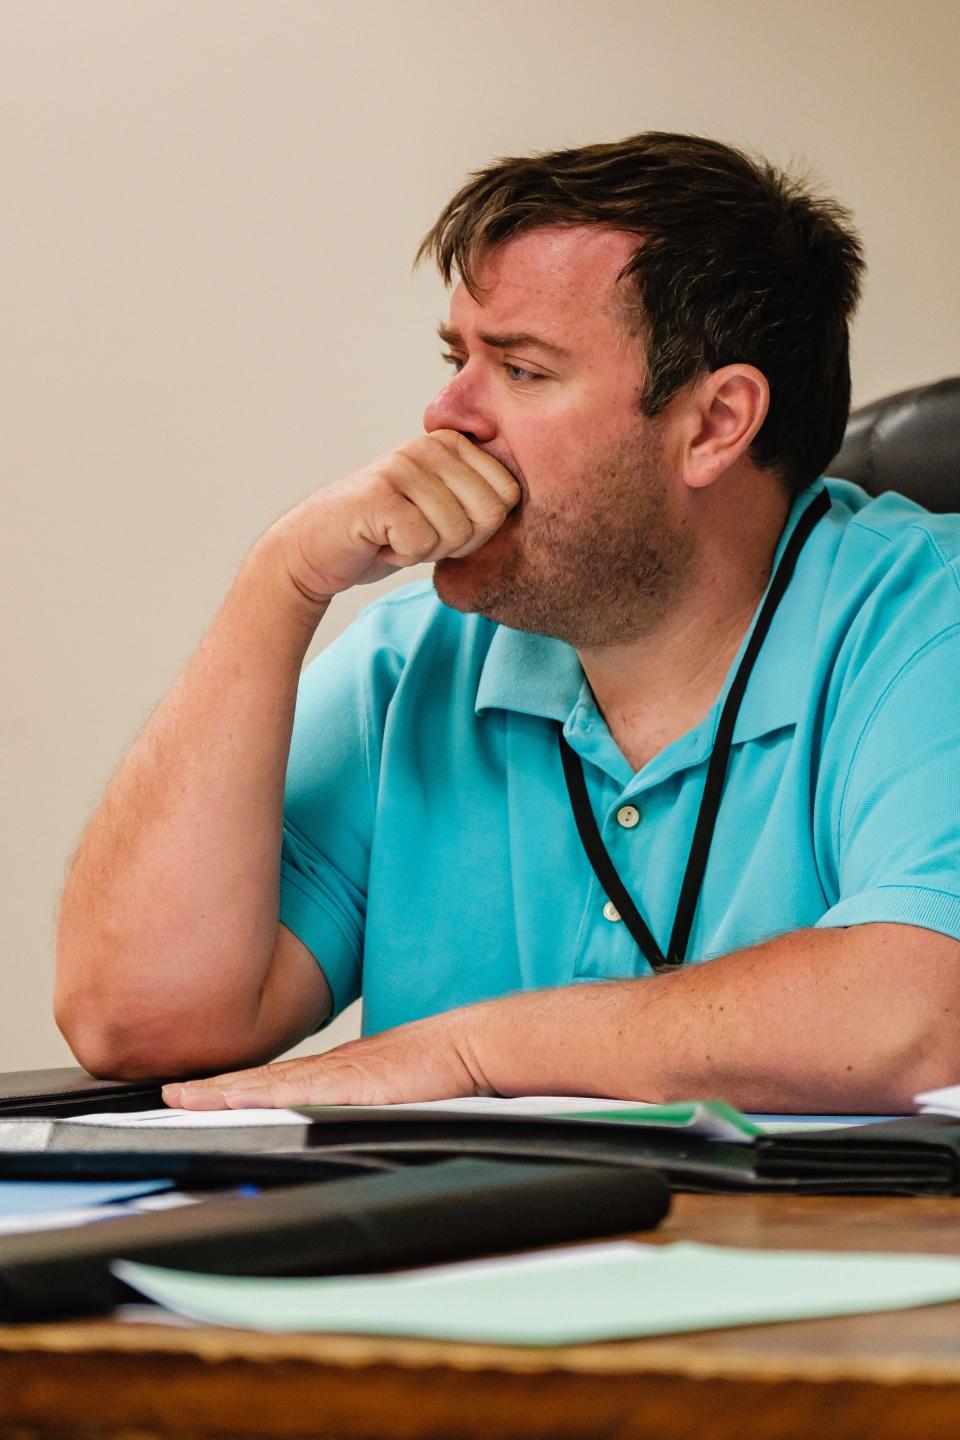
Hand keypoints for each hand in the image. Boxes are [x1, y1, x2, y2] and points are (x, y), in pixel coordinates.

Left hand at [161, 1007, 488, 1109]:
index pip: (271, 1083)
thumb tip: (331, 1121)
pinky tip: (238, 1098)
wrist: (469, 1045)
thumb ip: (355, 1104)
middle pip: (260, 1081)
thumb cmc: (436, 1071)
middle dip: (212, 1090)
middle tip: (168, 1095)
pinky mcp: (356, 1082)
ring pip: (271, 1084)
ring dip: (226, 1091)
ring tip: (186, 1098)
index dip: (230, 1089)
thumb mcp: (386, 1092)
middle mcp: (330, 1070)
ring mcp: (341, 1074)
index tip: (192, 1093)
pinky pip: (301, 1090)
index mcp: (333, 1075)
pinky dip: (265, 1094)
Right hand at [263, 430, 520, 604]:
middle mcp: (432, 446)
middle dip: (457, 542)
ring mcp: (404, 465)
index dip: (480, 531)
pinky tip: (380, 541)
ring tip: (395, 535)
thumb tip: (552, 507)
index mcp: (455, 445)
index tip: (442, 528)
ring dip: (425, 550)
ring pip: (456, 532)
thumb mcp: (444, 510)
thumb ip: (482, 501)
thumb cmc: (386, 535)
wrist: (316, 549)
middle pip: (489, 516)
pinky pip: (423, 543)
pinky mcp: (380, 493)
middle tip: (418, 535)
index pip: (507, 499)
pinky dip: (402, 556)